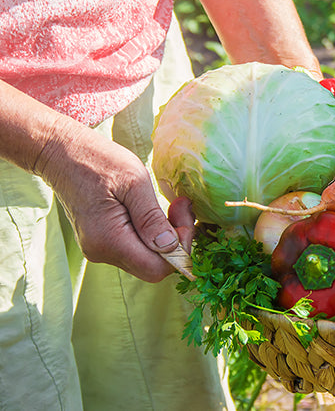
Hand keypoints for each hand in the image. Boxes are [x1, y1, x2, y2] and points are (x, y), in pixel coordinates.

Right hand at [36, 124, 189, 281]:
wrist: (62, 154)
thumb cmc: (98, 161)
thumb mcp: (134, 182)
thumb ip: (151, 218)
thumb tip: (169, 247)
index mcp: (109, 241)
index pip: (157, 269)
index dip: (180, 249)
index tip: (183, 215)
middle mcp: (102, 252)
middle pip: (154, 266)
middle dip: (177, 241)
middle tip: (181, 206)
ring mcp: (100, 249)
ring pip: (147, 258)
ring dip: (166, 236)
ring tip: (171, 205)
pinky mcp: (103, 241)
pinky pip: (137, 248)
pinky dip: (152, 233)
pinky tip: (155, 210)